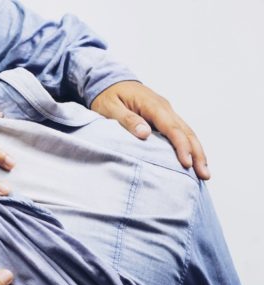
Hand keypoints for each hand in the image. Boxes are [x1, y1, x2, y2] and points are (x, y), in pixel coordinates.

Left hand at [91, 81, 209, 179]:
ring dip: (197, 152)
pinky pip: (180, 132)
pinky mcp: (163, 118)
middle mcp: (164, 108)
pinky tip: (193, 160)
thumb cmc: (107, 96)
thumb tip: (145, 133)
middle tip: (204, 175)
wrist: (109, 81)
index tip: (186, 163)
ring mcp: (166, 112)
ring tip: (204, 173)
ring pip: (187, 132)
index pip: (171, 127)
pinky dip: (189, 146)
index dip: (181, 146)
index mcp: (152, 105)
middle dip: (197, 153)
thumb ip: (127, 120)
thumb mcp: (110, 107)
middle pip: (186, 131)